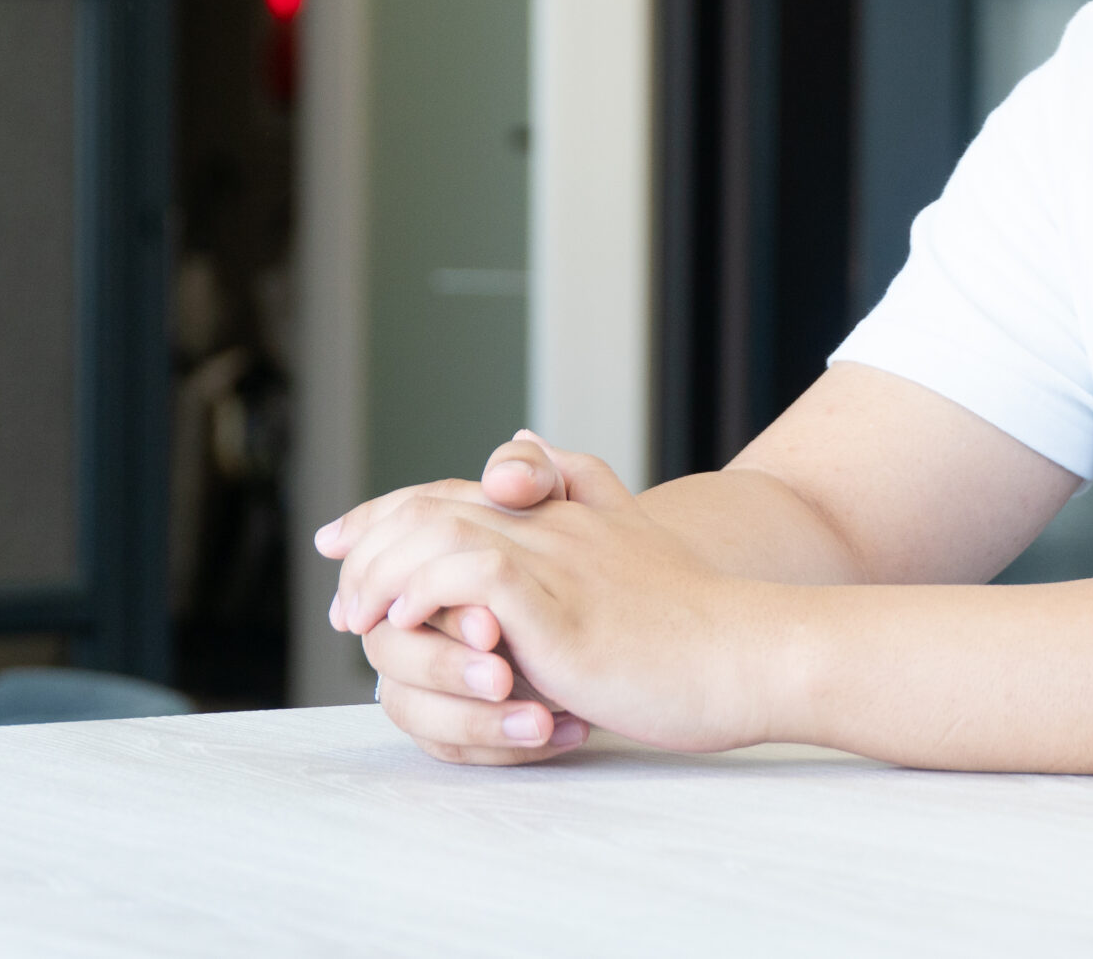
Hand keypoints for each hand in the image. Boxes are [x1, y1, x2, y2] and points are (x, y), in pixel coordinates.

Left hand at [321, 433, 775, 760]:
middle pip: (430, 504)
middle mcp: (555, 524)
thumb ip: (583, 491)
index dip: (387, 512)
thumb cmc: (697, 620)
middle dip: (368, 545)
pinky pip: (469, 576)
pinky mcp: (559, 603)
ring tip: (363, 621)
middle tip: (343, 603)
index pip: (453, 491)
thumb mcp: (633, 541)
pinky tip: (406, 625)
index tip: (342, 543)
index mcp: (567, 514)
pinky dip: (425, 593)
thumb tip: (526, 439)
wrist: (750, 652)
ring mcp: (557, 559)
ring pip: (437, 531)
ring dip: (383, 575)